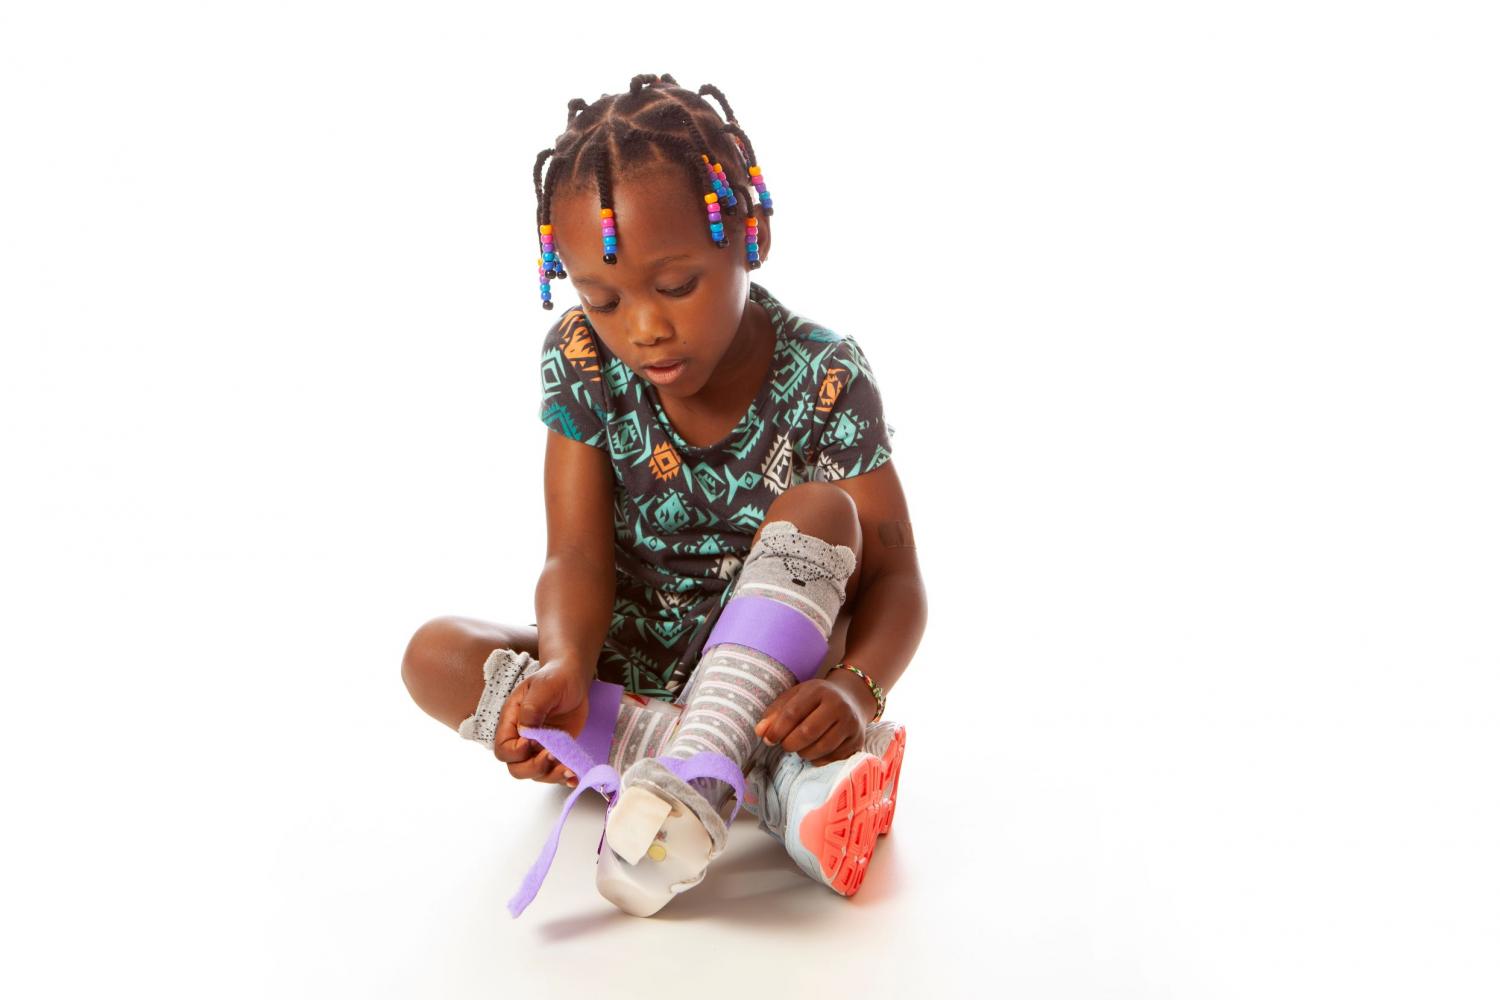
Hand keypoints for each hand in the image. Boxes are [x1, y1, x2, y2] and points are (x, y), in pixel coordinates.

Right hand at [494, 659, 591, 787]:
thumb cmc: (554, 678)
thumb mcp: (543, 687)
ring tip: (568, 770)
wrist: (572, 679)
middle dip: (534, 768)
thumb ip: (532, 709)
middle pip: (517, 767)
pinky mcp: (556, 751)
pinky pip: (555, 770)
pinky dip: (564, 777)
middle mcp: (522, 738)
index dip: (516, 752)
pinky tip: (574, 776)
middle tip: (552, 756)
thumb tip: (526, 733)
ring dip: (552, 775)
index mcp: (512, 722)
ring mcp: (539, 747)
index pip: (504, 748)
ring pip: (537, 774)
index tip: (533, 742)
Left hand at [753, 678, 865, 767]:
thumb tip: (760, 732)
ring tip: (799, 747)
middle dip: (789, 744)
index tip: (768, 739)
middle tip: (784, 745)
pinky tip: (815, 750)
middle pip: (807, 733)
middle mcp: (838, 705)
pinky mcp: (857, 741)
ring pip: (821, 748)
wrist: (852, 698)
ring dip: (803, 753)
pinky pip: (832, 758)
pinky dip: (818, 759)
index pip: (792, 713)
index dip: (777, 729)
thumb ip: (775, 713)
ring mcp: (851, 724)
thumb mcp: (795, 697)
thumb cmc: (816, 699)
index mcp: (819, 690)